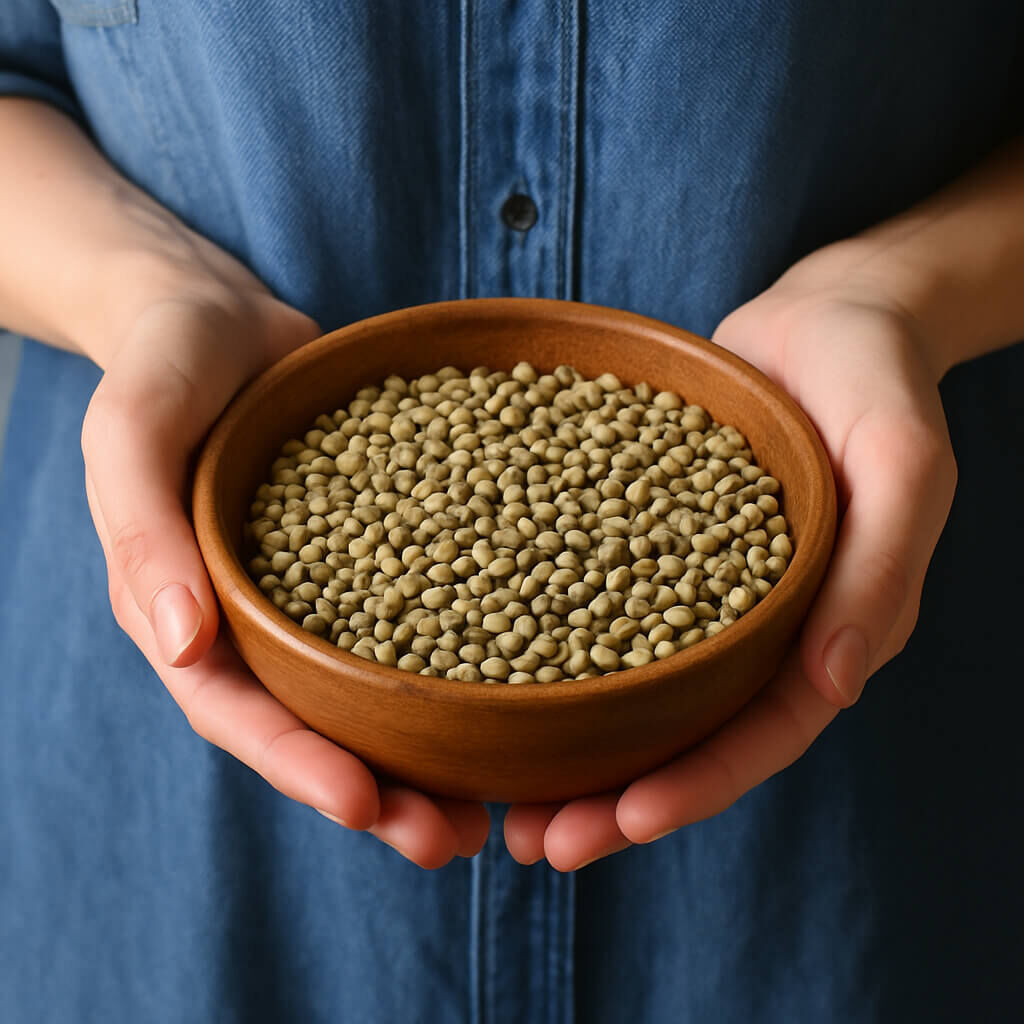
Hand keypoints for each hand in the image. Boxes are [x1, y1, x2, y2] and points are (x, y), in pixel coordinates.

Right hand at [81, 282, 489, 867]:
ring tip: (499, 807)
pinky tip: (517, 693)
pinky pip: (418, 617)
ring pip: (372, 694)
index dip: (299, 765)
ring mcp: (320, 595)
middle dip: (380, 792)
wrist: (222, 319)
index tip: (367, 806)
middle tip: (453, 840)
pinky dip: (458, 665)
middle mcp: (260, 622)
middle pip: (316, 727)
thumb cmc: (165, 367)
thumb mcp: (135, 432)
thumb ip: (145, 532)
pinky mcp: (377, 556)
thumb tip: (181, 646)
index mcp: (190, 613)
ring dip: (428, 755)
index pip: (239, 712)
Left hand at [503, 242, 956, 869]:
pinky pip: (594, 605)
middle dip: (614, 798)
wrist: (824, 319)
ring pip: (632, 690)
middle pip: (683, 733)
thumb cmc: (876, 381)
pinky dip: (549, 648)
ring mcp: (694, 590)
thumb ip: (879, 568)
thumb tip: (834, 685)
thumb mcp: (901, 461)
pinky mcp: (644, 544)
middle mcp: (752, 627)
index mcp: (821, 628)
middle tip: (533, 845)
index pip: (760, 734)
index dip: (696, 785)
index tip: (619, 822)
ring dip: (572, 748)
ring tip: (496, 793)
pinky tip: (485, 672)